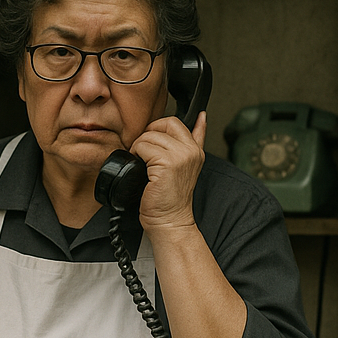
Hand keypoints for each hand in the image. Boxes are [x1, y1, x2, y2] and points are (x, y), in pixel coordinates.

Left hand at [131, 111, 206, 233]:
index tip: (154, 142)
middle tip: (144, 151)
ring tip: (142, 162)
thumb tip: (201, 117)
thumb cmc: (171, 198)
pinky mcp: (167, 164)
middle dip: (149, 133)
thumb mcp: (186, 165)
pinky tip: (140, 168)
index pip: (177, 122)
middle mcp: (191, 151)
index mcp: (196, 149)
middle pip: (165, 123)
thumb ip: (196, 139)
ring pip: (150, 135)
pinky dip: (136, 154)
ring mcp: (181, 156)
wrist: (169, 220)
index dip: (159, 128)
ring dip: (139, 146)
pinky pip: (143, 147)